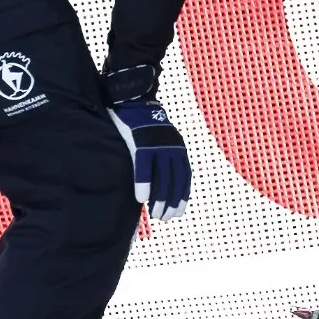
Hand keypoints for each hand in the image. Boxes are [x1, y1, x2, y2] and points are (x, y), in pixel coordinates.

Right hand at [108, 99, 190, 219]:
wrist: (134, 100)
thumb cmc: (145, 124)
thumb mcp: (162, 139)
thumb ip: (163, 157)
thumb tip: (160, 179)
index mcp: (178, 148)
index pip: (184, 177)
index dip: (182, 195)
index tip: (179, 212)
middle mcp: (172, 148)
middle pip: (175, 180)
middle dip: (172, 201)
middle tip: (167, 218)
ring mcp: (157, 146)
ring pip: (162, 177)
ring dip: (160, 199)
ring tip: (156, 215)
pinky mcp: (141, 144)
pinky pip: (143, 168)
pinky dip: (143, 184)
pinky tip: (141, 200)